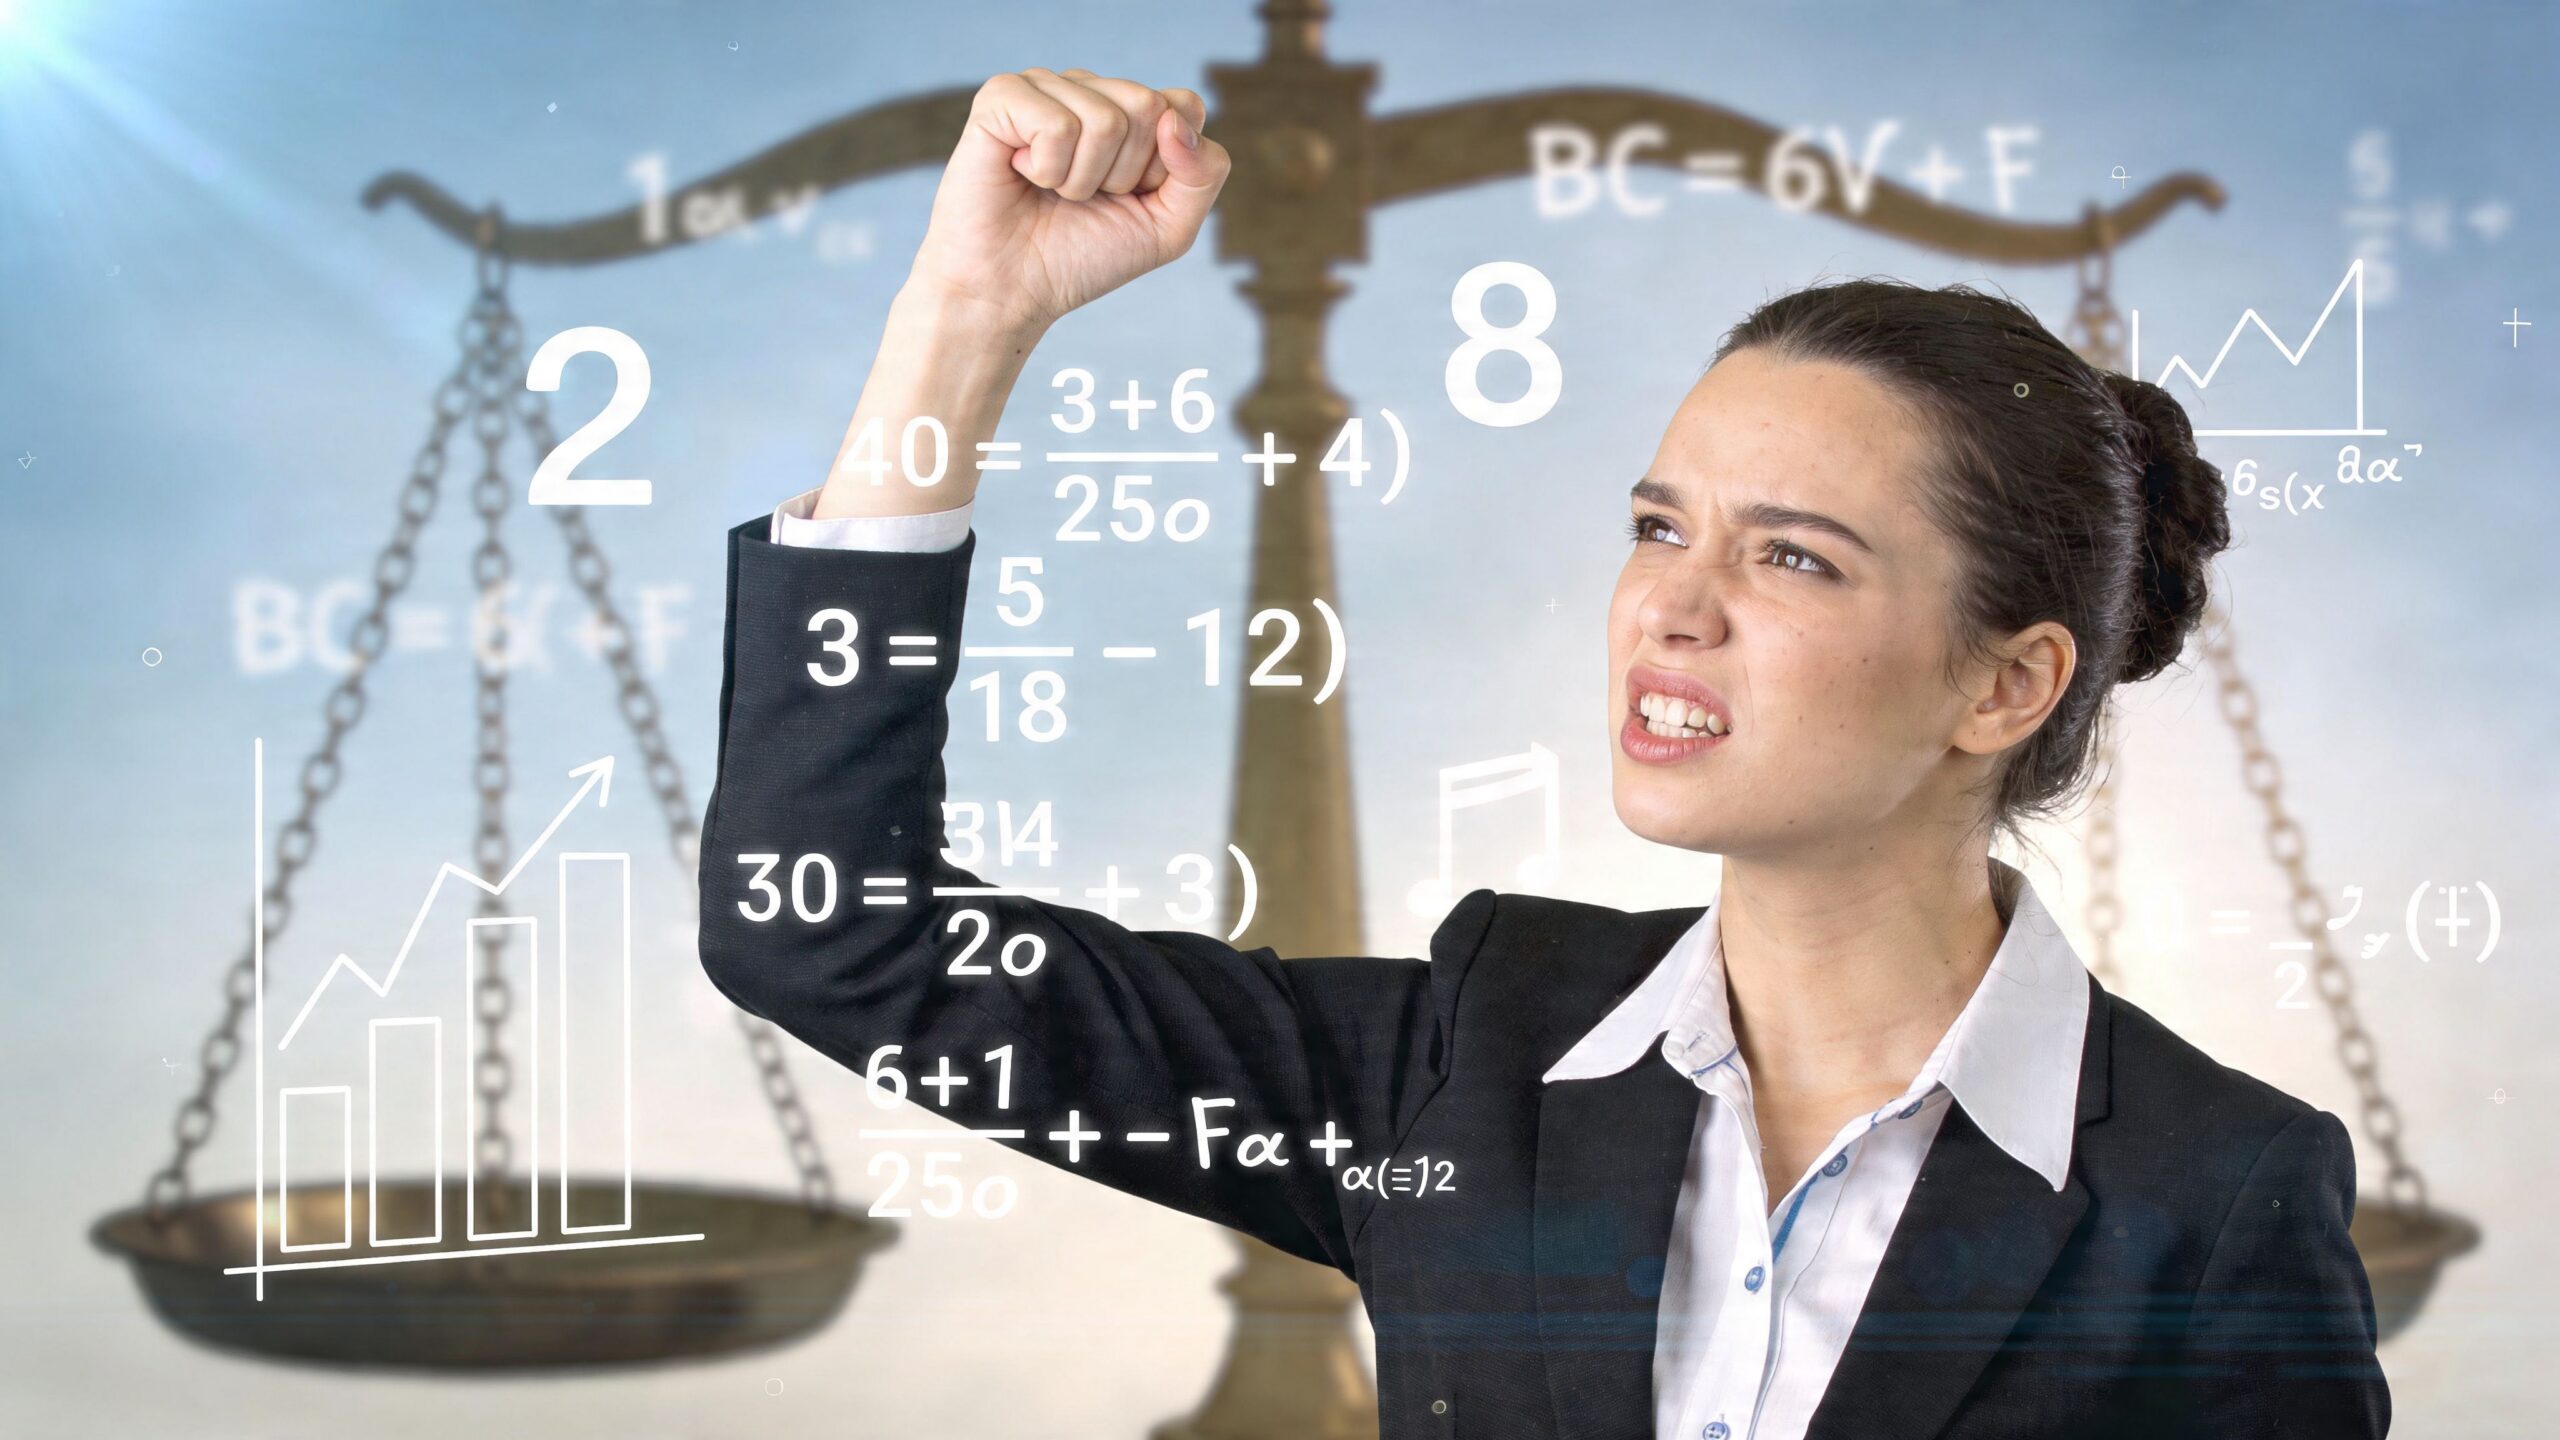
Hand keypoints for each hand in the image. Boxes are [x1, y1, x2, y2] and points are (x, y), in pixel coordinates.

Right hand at [906, 67, 1229, 335]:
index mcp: (1128, 110)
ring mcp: (1044, 86)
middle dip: (1123, 174)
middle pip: (1148, 106)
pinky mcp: (1002, 95)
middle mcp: (1087, 88)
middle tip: (1083, 197)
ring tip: (1051, 190)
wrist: (1010, 291)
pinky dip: (1047, 169)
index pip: (1184, 106)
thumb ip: (1203, 173)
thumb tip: (1173, 121)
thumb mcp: (1168, 227)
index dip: (1164, 167)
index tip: (1128, 196)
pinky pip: (1057, 125)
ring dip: (1081, 179)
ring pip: (1105, 118)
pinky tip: (1022, 174)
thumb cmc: (1083, 257)